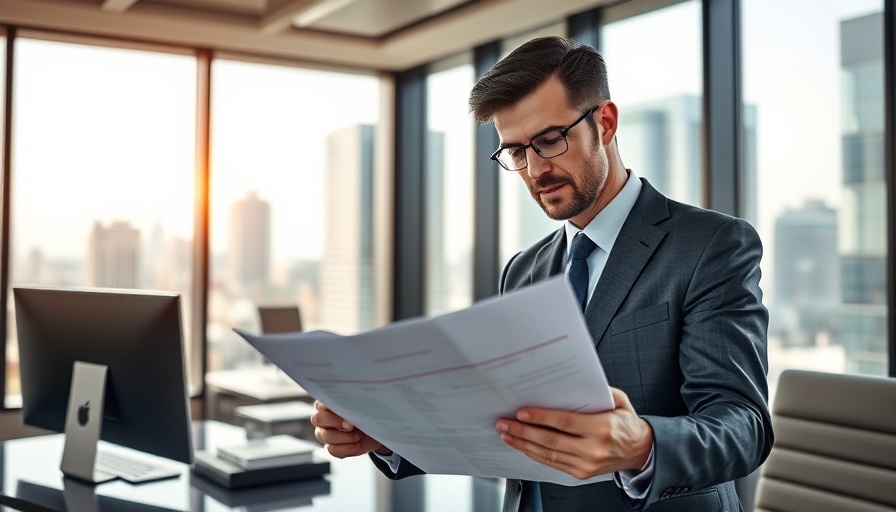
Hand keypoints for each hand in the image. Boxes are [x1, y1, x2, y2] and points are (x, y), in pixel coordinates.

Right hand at [311, 400, 389, 457]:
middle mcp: (322, 418)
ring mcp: (324, 434)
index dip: (332, 408)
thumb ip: (353, 402)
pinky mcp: (331, 447)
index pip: (320, 403)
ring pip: (326, 436)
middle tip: (351, 426)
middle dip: (336, 423)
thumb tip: (353, 400)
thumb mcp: (362, 405)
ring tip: (358, 436)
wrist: (374, 430)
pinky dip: (346, 448)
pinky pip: (332, 450)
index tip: (347, 411)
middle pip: (318, 419)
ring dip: (344, 437)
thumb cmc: (366, 413)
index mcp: (327, 404)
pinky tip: (356, 445)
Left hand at [495, 387, 652, 479]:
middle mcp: (592, 449)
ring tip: (507, 434)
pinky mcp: (580, 473)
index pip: (564, 423)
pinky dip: (534, 454)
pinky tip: (522, 446)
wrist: (639, 451)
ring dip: (523, 444)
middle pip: (550, 440)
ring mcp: (586, 464)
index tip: (521, 412)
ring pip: (548, 454)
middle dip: (523, 431)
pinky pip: (552, 463)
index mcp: (601, 428)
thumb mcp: (620, 402)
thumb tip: (572, 382)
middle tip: (505, 423)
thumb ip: (599, 391)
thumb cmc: (626, 424)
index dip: (540, 418)